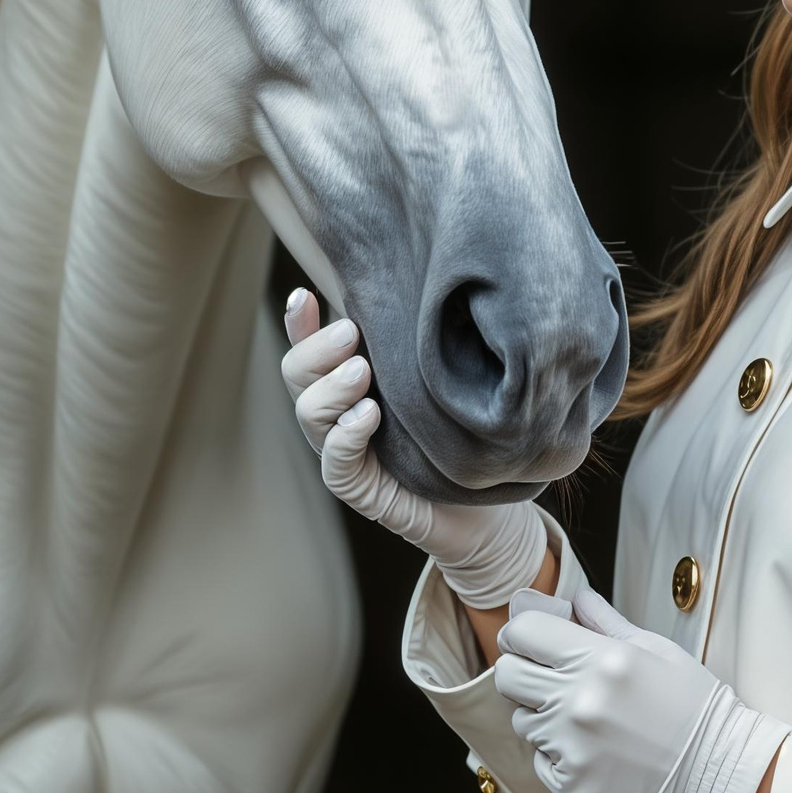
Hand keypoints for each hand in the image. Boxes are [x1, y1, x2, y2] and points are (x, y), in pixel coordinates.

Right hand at [281, 289, 548, 607]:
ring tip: (361, 372)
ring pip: (309, 414)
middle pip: (298, 375)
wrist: (493, 509)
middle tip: (350, 333)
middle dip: (316, 349)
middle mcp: (340, 414)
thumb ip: (423, 344)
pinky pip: (336, 466)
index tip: (306, 295)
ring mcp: (348, 454)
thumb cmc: (469, 435)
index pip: (310, 347)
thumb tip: (427, 283)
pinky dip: (345, 437)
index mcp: (353, 383)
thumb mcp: (446, 380)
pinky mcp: (364, 492)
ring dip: (330, 388)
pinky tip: (368, 416)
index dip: (299, 322)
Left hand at [492, 590, 790, 792]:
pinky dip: (558, 753)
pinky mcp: (569, 785)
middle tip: (549, 676)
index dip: (523, 632)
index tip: (532, 638)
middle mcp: (577, 701)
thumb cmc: (693, 709)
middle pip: (508, 674)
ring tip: (586, 719)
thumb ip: (605, 623)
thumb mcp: (655, 650)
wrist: (718, 775)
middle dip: (523, 669)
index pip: (523, 631)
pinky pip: (539, 759)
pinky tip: (594, 750)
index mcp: (599, 660)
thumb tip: (576, 598)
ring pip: (521, 718)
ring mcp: (571, 747)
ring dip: (542, 714)